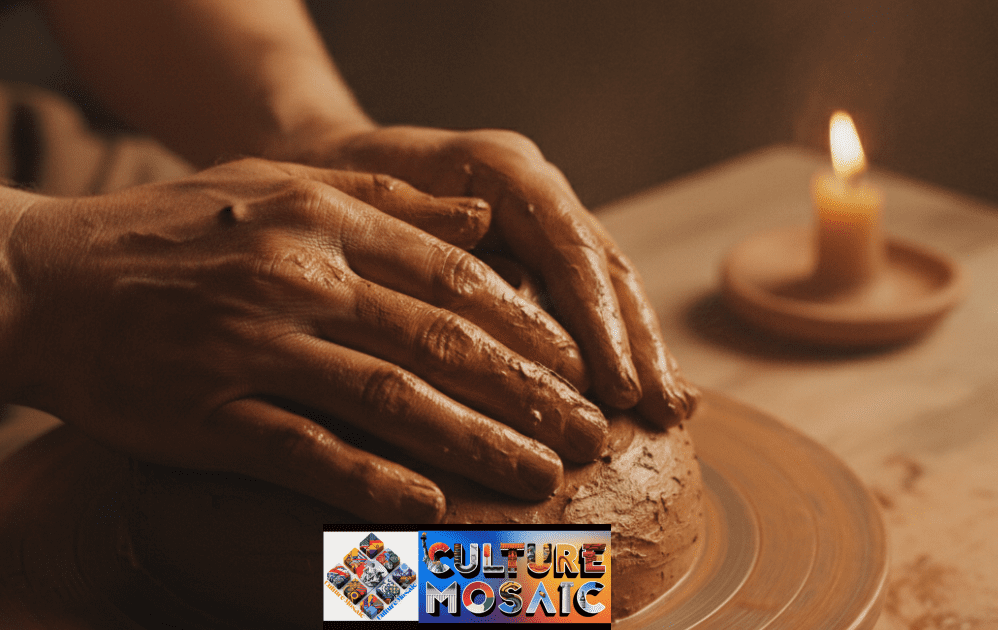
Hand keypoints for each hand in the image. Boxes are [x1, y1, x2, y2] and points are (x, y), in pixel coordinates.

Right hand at [5, 159, 606, 522]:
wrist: (43, 284)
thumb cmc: (168, 234)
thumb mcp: (277, 185)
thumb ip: (385, 200)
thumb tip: (483, 221)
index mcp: (321, 221)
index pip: (452, 277)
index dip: (526, 326)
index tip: (575, 366)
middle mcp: (298, 279)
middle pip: (442, 342)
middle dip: (528, 393)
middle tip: (588, 432)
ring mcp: (253, 348)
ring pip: (392, 401)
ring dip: (477, 444)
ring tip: (542, 475)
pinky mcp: (209, 414)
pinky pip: (307, 454)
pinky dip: (373, 483)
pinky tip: (430, 507)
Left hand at [307, 126, 698, 424]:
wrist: (321, 162)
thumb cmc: (335, 186)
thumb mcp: (367, 206)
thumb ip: (431, 236)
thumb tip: (484, 292)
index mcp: (501, 170)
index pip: (569, 247)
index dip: (598, 322)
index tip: (618, 387)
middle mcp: (534, 192)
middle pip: (603, 269)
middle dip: (636, 343)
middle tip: (668, 410)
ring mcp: (539, 221)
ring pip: (605, 287)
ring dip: (638, 351)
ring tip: (675, 412)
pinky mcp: (532, 254)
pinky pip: (581, 302)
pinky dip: (610, 349)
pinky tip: (639, 395)